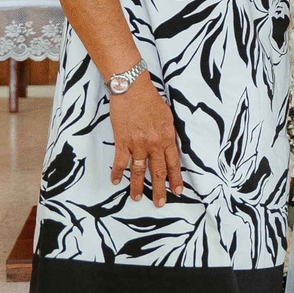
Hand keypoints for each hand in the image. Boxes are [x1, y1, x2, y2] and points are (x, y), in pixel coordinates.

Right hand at [109, 78, 182, 204]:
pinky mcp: (122, 141)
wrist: (132, 89)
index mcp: (166, 138)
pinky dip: (117, 172)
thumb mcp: (168, 117)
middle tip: (160, 203)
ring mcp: (137, 144)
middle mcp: (153, 144)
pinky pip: (120, 161)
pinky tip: (116, 182)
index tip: (177, 191)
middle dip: (159, 189)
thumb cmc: (150, 99)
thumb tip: (169, 146)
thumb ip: (168, 134)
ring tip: (137, 198)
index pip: (173, 163)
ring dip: (138, 186)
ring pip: (139, 170)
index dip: (175, 179)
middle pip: (158, 171)